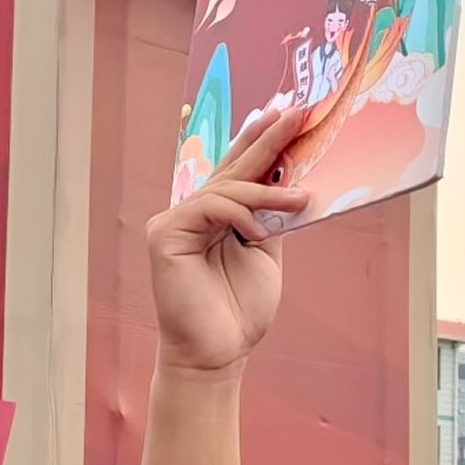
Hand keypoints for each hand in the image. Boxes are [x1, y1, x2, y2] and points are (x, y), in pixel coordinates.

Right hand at [149, 101, 312, 376]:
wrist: (219, 352)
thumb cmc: (240, 308)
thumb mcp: (268, 251)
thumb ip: (272, 214)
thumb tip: (294, 175)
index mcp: (218, 214)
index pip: (240, 169)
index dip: (261, 139)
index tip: (287, 111)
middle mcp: (193, 211)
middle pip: (232, 167)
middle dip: (266, 138)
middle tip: (296, 113)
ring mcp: (175, 220)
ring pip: (225, 188)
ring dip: (266, 191)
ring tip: (300, 200)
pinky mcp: (164, 234)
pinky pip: (208, 207)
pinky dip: (239, 214)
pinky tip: (258, 232)